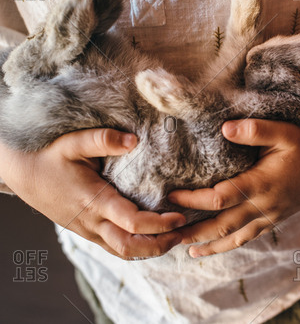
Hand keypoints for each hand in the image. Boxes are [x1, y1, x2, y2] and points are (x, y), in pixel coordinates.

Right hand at [0, 129, 185, 258]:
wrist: (22, 173)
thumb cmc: (49, 156)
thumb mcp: (73, 142)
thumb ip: (103, 139)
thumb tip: (134, 140)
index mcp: (93, 200)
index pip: (131, 222)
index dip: (158, 224)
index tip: (180, 217)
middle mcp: (92, 221)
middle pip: (130, 247)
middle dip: (161, 245)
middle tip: (185, 233)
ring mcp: (88, 230)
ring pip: (123, 252)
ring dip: (151, 249)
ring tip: (176, 237)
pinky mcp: (87, 232)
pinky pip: (115, 247)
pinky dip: (137, 247)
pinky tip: (155, 237)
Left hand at [168, 119, 299, 256]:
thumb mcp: (284, 131)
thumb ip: (255, 130)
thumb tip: (224, 129)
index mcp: (262, 183)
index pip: (219, 198)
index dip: (192, 199)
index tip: (170, 195)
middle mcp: (265, 205)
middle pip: (221, 224)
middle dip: (192, 229)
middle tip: (164, 234)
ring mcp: (271, 215)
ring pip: (234, 236)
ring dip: (208, 244)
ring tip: (184, 248)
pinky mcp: (275, 218)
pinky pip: (248, 237)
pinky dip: (228, 245)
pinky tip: (213, 247)